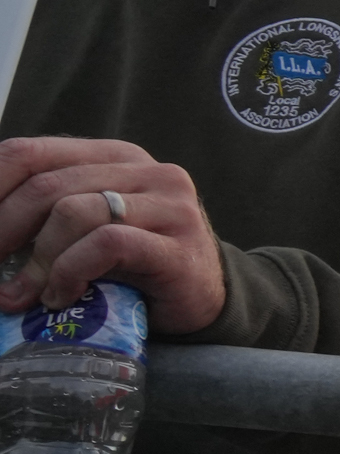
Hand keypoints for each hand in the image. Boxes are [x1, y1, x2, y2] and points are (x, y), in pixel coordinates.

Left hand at [0, 137, 224, 330]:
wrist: (205, 301)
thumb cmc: (134, 266)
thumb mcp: (87, 226)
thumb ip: (48, 212)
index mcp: (114, 156)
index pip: (29, 152)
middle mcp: (147, 170)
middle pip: (47, 185)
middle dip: (3, 232)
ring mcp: (170, 205)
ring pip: (74, 212)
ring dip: (36, 261)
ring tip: (22, 296)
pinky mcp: (180, 245)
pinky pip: (106, 243)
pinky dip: (70, 272)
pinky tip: (61, 297)